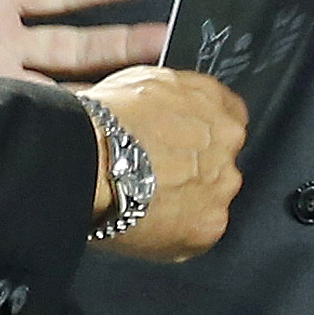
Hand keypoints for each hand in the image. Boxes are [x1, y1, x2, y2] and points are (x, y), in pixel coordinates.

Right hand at [84, 66, 247, 262]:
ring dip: (187, 200)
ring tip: (146, 201)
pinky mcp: (209, 224)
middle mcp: (228, 140)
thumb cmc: (101, 122)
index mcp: (211, 100)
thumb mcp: (139, 82)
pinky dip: (175, 232)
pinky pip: (197, 231)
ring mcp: (222, 184)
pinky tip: (147, 223)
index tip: (183, 142)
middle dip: (195, 167)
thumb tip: (167, 107)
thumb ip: (171, 96)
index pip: (227, 113)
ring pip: (212, 196)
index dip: (201, 130)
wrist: (86, 163)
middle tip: (157, 174)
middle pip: (222, 158)